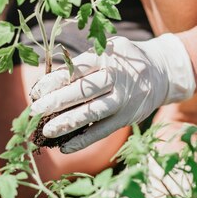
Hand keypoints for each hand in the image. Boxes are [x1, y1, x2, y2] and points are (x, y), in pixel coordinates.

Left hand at [29, 34, 195, 152]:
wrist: (162, 71)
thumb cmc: (122, 60)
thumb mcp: (106, 51)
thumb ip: (81, 65)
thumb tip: (47, 85)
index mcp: (107, 56)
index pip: (77, 69)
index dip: (55, 81)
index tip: (36, 91)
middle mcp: (117, 77)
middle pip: (84, 91)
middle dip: (57, 102)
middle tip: (35, 111)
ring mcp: (124, 99)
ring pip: (93, 113)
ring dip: (68, 123)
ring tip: (46, 131)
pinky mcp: (129, 117)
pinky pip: (104, 131)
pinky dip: (84, 140)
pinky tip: (66, 147)